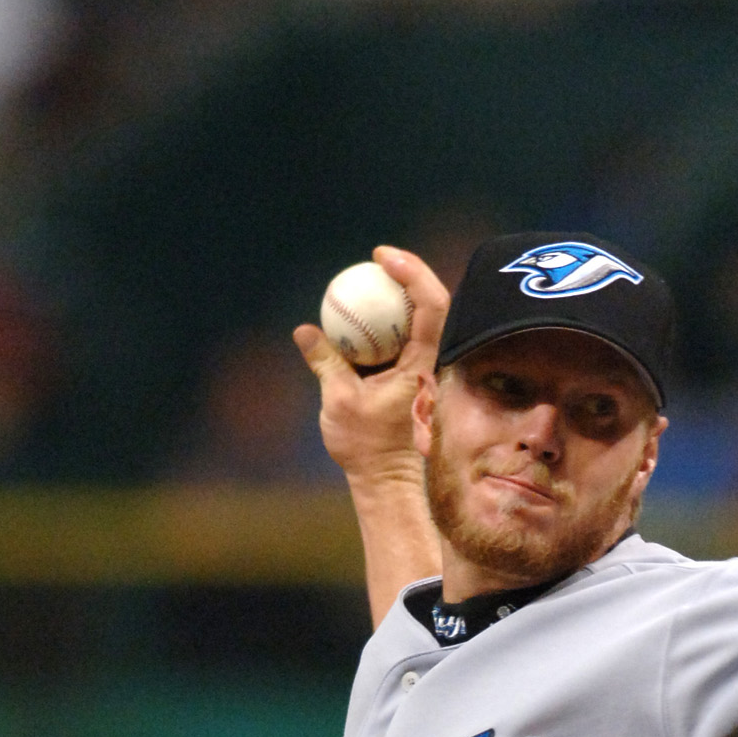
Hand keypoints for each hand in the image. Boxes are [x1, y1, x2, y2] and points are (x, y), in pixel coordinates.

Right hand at [293, 246, 449, 484]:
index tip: (384, 258)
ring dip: (399, 293)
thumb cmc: (365, 446)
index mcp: (423, 365)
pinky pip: (403, 336)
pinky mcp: (411, 375)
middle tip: (378, 258)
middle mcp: (430, 363)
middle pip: (433, 303)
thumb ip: (325, 361)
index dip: (413, 272)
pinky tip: (364, 309)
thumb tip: (304, 331)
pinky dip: (387, 318)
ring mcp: (422, 368)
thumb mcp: (338, 401)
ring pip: (420, 319)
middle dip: (409, 272)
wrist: (383, 478)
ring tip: (372, 274)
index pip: (432, 307)